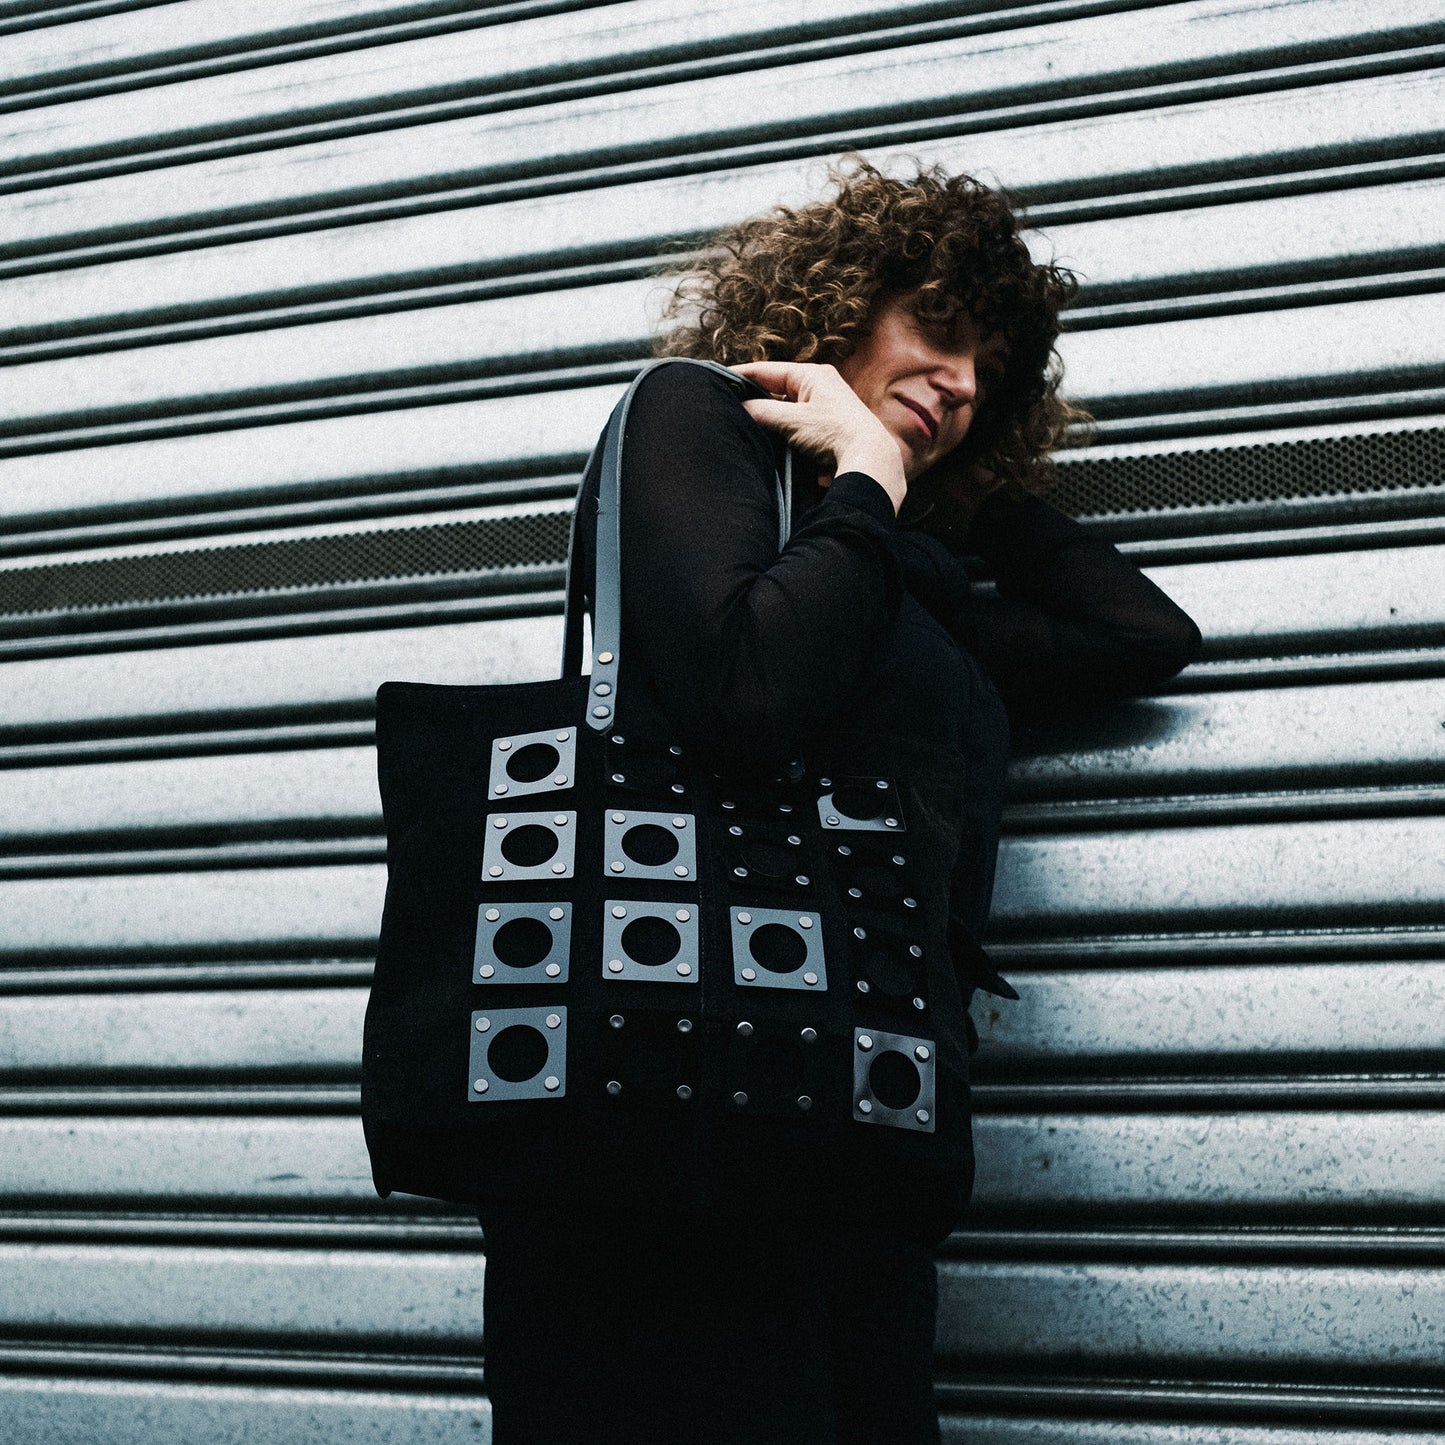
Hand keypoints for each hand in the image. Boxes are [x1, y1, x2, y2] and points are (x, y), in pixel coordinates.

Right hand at [730, 361, 907, 512]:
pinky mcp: (825, 428)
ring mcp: (822, 407)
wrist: (869, 460)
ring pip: (783, 408)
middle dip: (752, 398)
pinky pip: (793, 423)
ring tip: (741, 422)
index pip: (766, 371)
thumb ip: (761, 412)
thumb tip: (739, 408)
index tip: (717, 380)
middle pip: (774, 389)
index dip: (740, 376)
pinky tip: (765, 437)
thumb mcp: (791, 420)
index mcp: (812, 374)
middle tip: (726, 405)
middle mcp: (818, 386)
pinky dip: (779, 429)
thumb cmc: (834, 433)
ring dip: (765, 416)